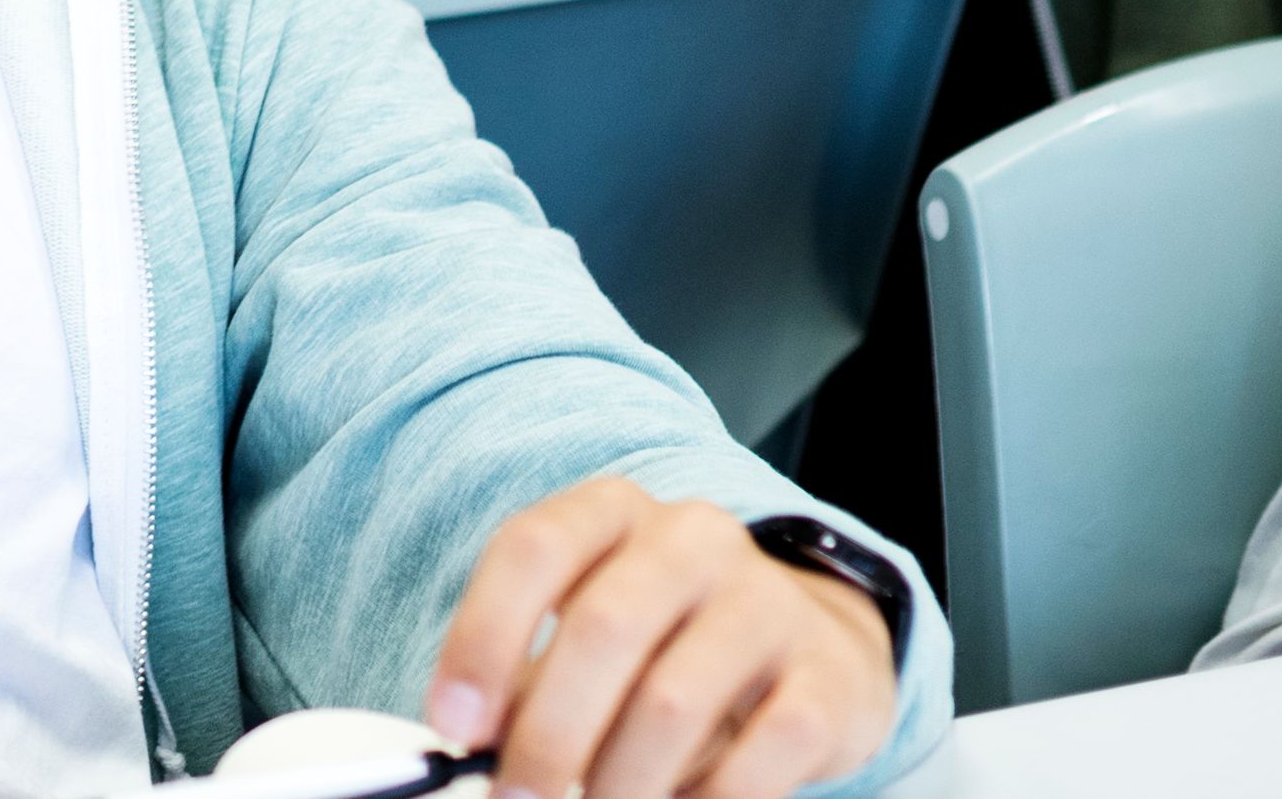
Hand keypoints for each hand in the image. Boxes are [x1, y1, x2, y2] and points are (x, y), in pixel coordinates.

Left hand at [428, 479, 895, 798]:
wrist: (813, 644)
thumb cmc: (668, 639)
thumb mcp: (592, 628)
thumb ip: (526, 677)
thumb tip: (469, 745)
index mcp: (614, 512)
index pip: (532, 549)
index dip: (481, 637)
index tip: (453, 724)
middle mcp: (693, 538)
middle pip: (602, 628)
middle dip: (546, 733)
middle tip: (517, 796)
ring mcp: (768, 601)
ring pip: (671, 702)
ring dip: (619, 780)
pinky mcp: (828, 676)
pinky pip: (760, 751)